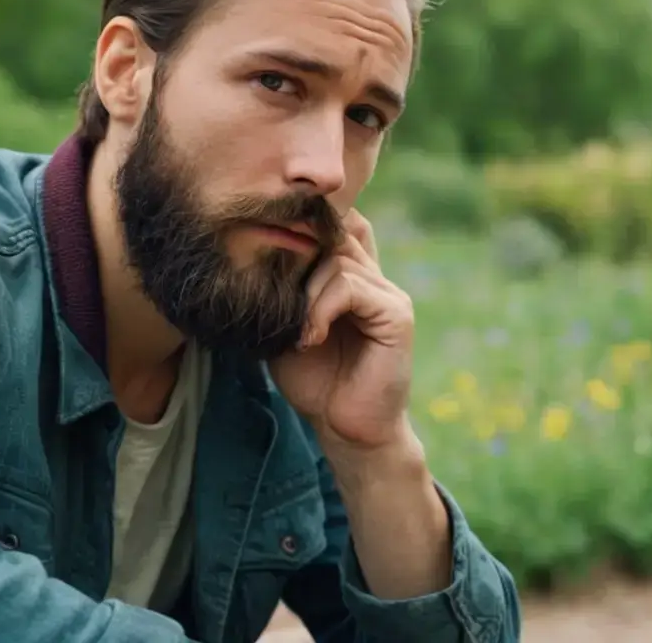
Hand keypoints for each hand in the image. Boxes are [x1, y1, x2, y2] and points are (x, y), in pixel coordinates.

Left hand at [269, 209, 414, 451]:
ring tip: (296, 331)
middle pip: (334, 233)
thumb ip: (283, 287)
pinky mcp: (396, 314)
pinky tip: (310, 338)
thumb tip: (255, 247)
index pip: (335, 224)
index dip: (303, 224)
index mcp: (351, 276)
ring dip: (305, 293)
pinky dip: (321, 308)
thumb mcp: (287, 324)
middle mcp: (373, 277)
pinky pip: (351, 287)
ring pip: (337, 260)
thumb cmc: (313, 380)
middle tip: (275, 290)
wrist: (344, 428)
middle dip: (296, 254)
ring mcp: (388, 293)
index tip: (265, 241)